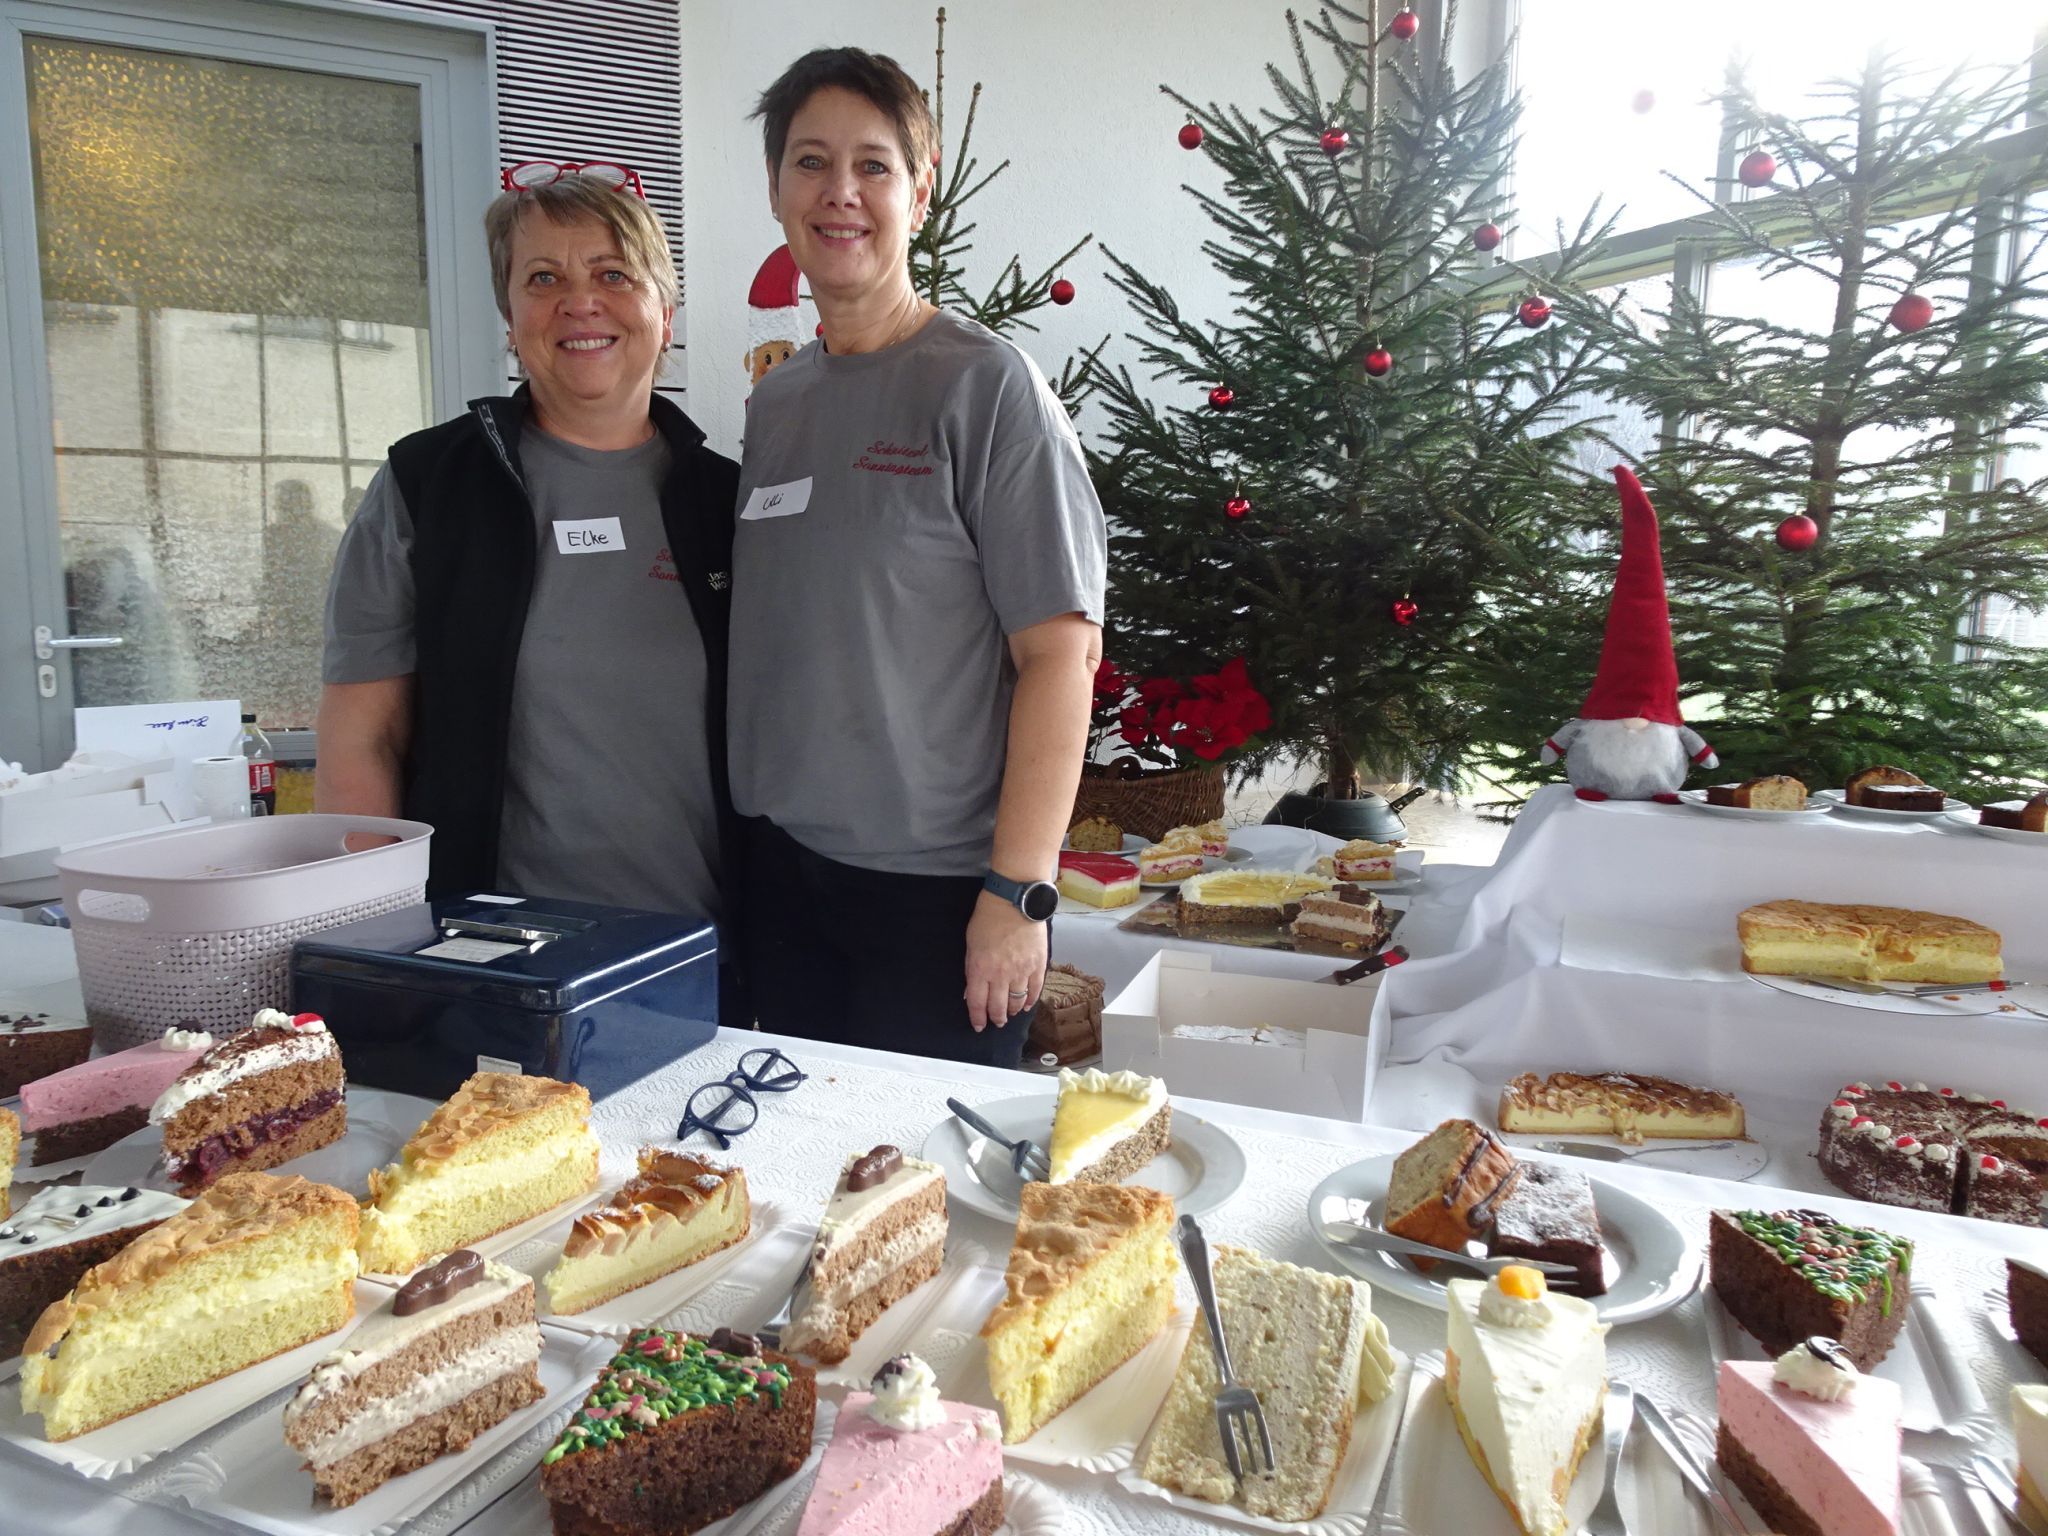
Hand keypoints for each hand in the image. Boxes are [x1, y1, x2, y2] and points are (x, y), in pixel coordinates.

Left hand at [963, 890, 1047, 1032]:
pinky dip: (1030, 1001)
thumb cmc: (987, 919)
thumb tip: (972, 992)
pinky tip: (1026, 1005)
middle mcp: (1000, 975)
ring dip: (1012, 1011)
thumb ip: (972, 969)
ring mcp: (1021, 971)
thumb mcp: (970, 945)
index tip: (978, 1026)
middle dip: (996, 1019)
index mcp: (980, 969)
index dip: (978, 1018)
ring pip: (1017, 1002)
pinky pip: (1035, 990)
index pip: (977, 1003)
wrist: (1014, 901)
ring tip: (1010, 1013)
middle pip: (998, 1007)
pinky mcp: (1038, 965)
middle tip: (997, 1022)